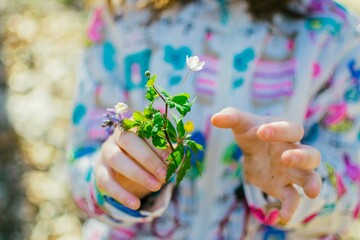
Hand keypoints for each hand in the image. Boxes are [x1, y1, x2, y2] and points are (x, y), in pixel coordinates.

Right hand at [95, 127, 169, 209]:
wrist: (124, 169)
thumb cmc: (146, 156)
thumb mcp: (157, 152)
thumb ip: (167, 153)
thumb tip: (179, 158)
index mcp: (134, 126)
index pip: (144, 129)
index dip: (157, 144)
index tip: (170, 159)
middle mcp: (117, 136)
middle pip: (128, 140)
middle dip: (148, 158)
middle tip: (164, 174)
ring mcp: (105, 152)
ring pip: (115, 158)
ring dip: (137, 174)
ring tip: (156, 186)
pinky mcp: (99, 170)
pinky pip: (106, 181)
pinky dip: (121, 194)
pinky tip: (136, 204)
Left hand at [211, 107, 321, 221]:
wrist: (253, 150)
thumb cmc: (251, 132)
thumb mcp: (240, 123)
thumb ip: (230, 117)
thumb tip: (214, 118)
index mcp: (286, 130)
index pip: (291, 128)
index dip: (279, 130)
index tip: (260, 132)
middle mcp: (294, 150)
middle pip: (311, 154)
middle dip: (301, 157)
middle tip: (286, 158)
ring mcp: (292, 171)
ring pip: (310, 177)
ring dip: (311, 183)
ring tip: (311, 192)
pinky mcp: (283, 187)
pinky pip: (292, 198)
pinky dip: (290, 207)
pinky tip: (282, 216)